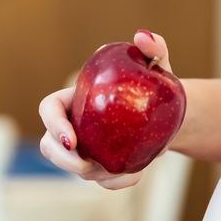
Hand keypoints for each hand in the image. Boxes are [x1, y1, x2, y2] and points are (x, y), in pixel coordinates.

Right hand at [38, 29, 174, 189]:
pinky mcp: (103, 167)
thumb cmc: (157, 84)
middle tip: (85, 165)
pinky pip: (102, 182)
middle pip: (49, 146)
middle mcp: (75, 126)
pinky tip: (136, 176)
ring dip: (94, 174)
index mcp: (75, 99)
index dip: (53, 125)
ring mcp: (87, 149)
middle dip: (61, 160)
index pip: (49, 110)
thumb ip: (154, 47)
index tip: (71, 139)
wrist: (171, 115)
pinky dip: (116, 183)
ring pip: (74, 168)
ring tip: (122, 167)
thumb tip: (142, 37)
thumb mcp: (159, 64)